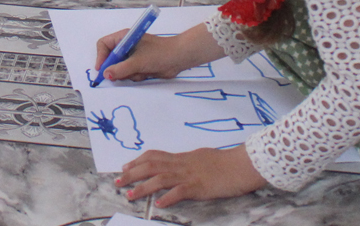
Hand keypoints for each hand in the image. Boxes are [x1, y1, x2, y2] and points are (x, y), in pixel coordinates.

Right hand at [94, 22, 224, 82]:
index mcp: (124, 37)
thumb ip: (120, 69)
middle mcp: (126, 46)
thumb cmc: (159, 54)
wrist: (179, 58)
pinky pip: (129, 74)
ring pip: (119, 69)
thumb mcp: (138, 62)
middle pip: (110, 59)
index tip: (102, 70)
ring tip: (140, 71)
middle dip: (116, 69)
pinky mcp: (138, 65)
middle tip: (123, 74)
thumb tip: (106, 75)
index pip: (104, 45)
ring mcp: (132, 56)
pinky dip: (135, 76)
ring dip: (128, 74)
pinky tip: (145, 73)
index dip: (101, 57)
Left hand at [115, 146, 267, 207]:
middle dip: (132, 173)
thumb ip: (190, 161)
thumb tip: (182, 163)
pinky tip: (159, 204)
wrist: (242, 165)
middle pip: (151, 166)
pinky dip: (168, 198)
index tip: (125, 166)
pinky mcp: (199, 187)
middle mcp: (182, 164)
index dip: (138, 161)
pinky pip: (180, 192)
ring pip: (160, 178)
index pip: (155, 156)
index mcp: (183, 158)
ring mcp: (190, 175)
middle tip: (117, 181)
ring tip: (130, 195)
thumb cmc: (226, 162)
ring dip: (143, 187)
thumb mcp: (203, 157)